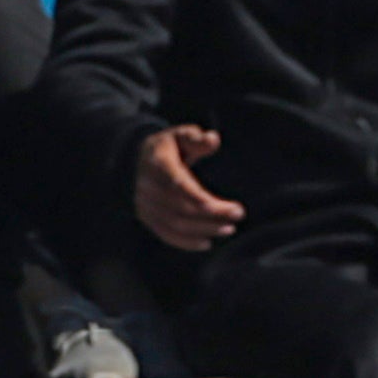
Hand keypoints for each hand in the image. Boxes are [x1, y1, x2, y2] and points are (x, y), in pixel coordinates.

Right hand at [132, 123, 240, 252]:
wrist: (139, 160)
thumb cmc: (170, 146)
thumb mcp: (182, 135)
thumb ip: (196, 138)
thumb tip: (212, 139)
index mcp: (157, 163)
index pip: (178, 185)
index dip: (202, 198)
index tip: (231, 207)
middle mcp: (147, 185)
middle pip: (181, 207)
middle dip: (212, 215)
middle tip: (238, 214)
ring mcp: (144, 204)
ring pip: (175, 224)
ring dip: (204, 229)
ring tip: (229, 229)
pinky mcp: (147, 217)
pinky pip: (166, 234)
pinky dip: (187, 242)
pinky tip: (207, 242)